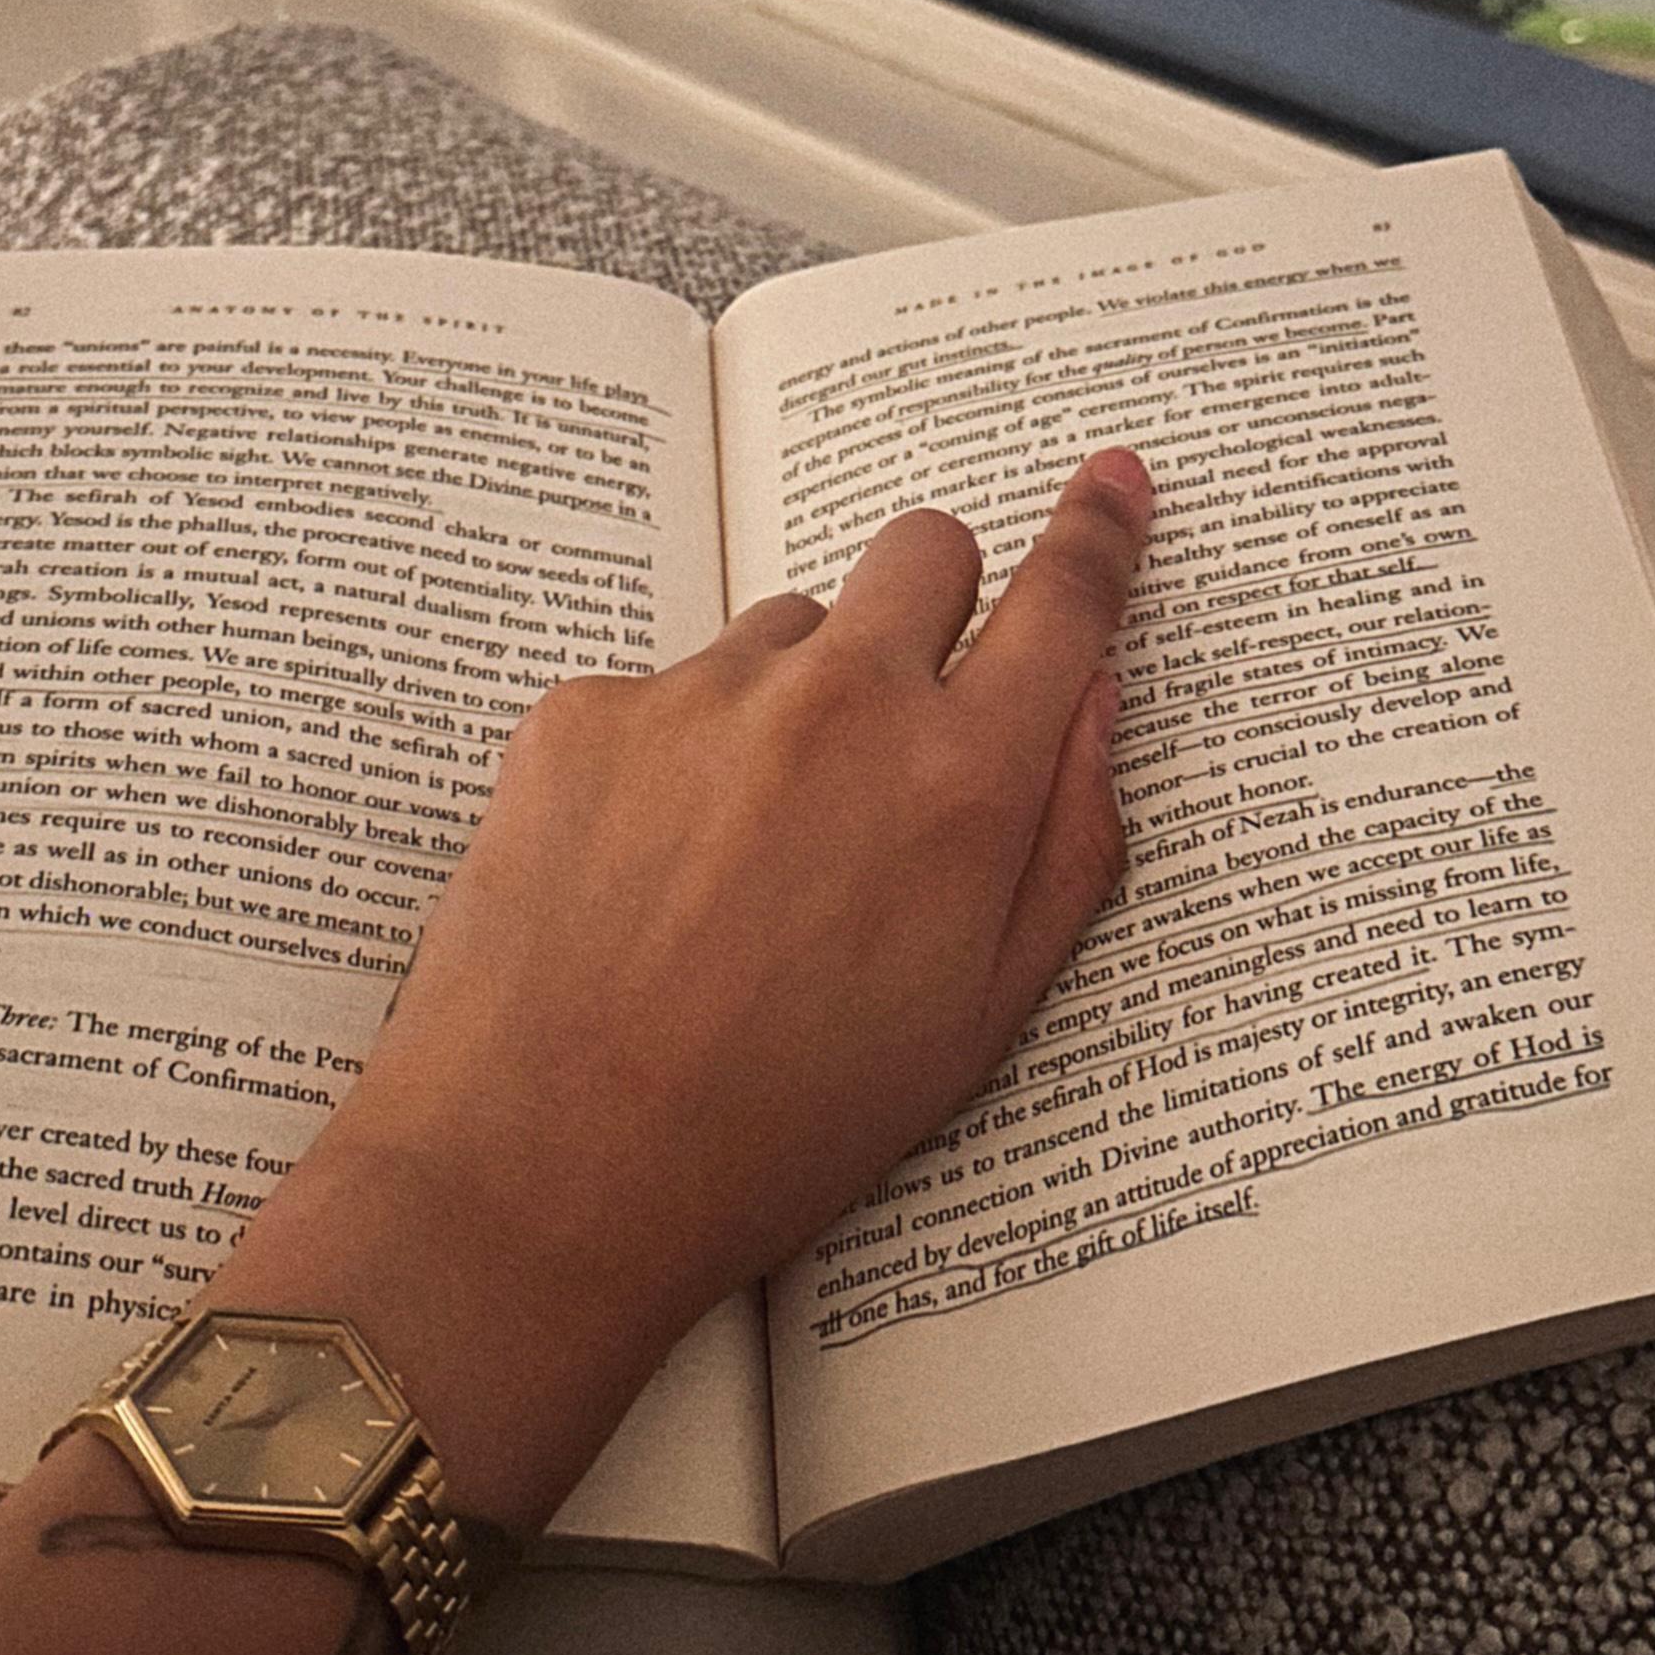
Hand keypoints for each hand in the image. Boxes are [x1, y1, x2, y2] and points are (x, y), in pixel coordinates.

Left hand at [227, 451, 1152, 1524]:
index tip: (1112, 481)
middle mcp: (841, 707)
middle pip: (922, 549)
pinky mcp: (583, 710)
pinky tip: (642, 875)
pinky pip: (663, 689)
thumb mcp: (979, 1022)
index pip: (1062, 607)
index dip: (1098, 534)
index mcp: (960, 787)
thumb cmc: (778, 1127)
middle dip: (933, 602)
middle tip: (904, 715)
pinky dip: (671, 755)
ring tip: (744, 855)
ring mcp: (701, 695)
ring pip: (787, 627)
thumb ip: (1064, 846)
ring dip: (794, 698)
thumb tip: (1090, 707)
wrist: (542, 1172)